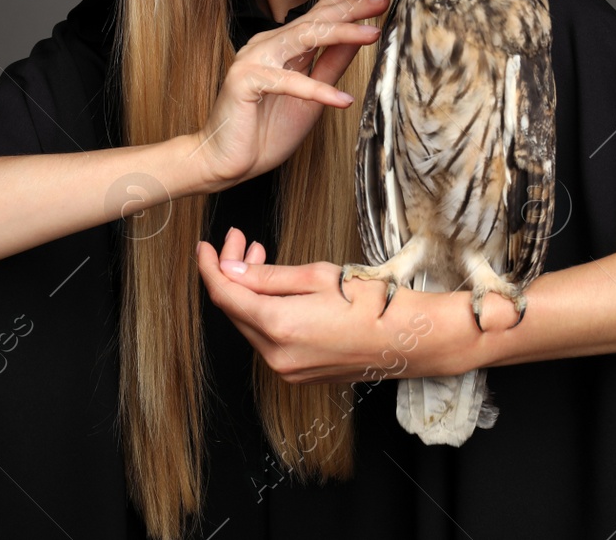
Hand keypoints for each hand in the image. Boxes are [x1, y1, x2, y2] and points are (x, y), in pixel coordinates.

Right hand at [186, 0, 388, 190]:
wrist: (227, 161)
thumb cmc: (265, 131)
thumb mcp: (312, 96)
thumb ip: (331, 65)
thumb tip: (360, 38)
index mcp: (283, 46)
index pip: (320, 15)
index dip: (349, 0)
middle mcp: (268, 45)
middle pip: (316, 18)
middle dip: (351, 7)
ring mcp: (254, 59)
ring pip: (303, 37)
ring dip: (341, 33)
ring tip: (373, 34)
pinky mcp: (245, 81)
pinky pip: (287, 81)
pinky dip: (317, 91)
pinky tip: (343, 100)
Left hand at [196, 227, 470, 384]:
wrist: (410, 339)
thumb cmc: (373, 302)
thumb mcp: (318, 276)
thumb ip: (268, 276)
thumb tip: (231, 270)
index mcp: (279, 326)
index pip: (225, 295)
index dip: (210, 268)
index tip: (205, 247)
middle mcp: (277, 355)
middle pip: (236, 311)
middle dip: (232, 274)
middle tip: (242, 243)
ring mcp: (288, 369)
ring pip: (251, 325)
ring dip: (249, 292)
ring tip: (260, 258)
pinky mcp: (300, 374)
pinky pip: (269, 340)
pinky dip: (265, 313)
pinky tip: (277, 291)